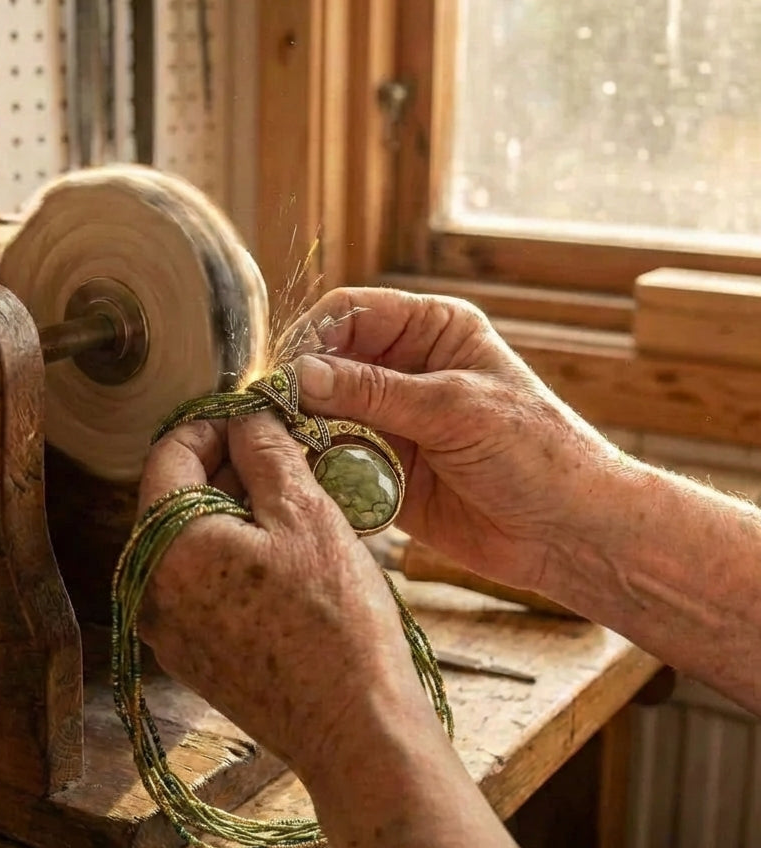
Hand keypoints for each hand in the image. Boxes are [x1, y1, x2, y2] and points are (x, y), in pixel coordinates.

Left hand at [136, 411, 433, 778]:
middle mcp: (148, 587)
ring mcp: (166, 626)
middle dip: (227, 465)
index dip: (213, 422)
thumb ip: (265, 451)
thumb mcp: (305, 513)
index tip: (253, 415)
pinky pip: (200, 578)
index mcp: (165, 546)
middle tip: (282, 451)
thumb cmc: (335, 622)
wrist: (355, 730)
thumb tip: (245, 415)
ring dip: (234, 506)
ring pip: (190, 537)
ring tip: (291, 497)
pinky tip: (284, 549)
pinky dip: (233, 550)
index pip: (169, 452)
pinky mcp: (192, 653)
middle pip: (175, 495)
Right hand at [294, 288, 622, 593]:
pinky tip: (318, 481)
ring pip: (322, 414)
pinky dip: (320, 470)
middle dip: (302, 389)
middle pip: (327, 363)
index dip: (313, 336)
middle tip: (279, 418)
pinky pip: (334, 461)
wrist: (569, 534)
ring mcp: (391, 421)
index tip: (286, 372)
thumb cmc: (536, 453)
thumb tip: (299, 375)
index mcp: (431, 330)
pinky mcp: (382, 469)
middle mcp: (404, 369)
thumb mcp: (454, 409)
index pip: (351, 313)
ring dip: (306, 432)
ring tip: (297, 452)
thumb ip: (374, 392)